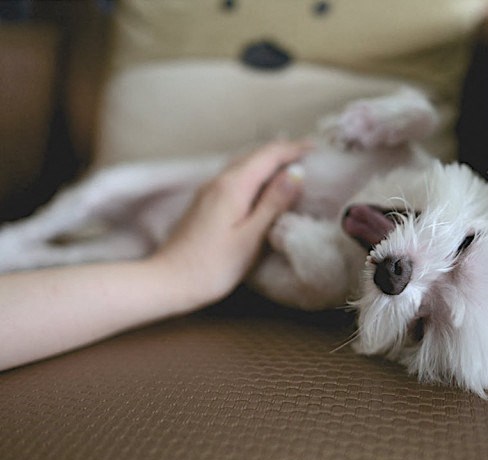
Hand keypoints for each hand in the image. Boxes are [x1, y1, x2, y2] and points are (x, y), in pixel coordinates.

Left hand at [151, 141, 307, 307]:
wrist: (168, 281)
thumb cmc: (213, 266)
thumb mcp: (251, 237)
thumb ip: (273, 203)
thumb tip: (296, 173)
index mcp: (233, 186)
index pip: (268, 155)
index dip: (294, 149)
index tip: (317, 149)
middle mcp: (219, 181)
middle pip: (255, 154)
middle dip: (283, 151)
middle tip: (309, 153)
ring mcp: (209, 190)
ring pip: (243, 164)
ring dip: (268, 160)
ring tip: (291, 165)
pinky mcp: (204, 202)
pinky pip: (235, 176)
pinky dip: (255, 173)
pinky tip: (263, 184)